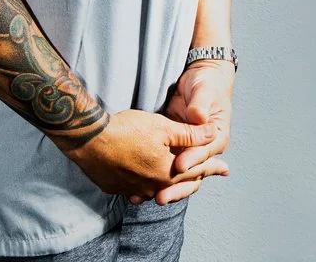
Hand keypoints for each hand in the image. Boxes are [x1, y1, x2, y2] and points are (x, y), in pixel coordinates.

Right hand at [58, 106, 217, 198]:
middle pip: (180, 184)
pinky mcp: (117, 187)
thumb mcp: (162, 126)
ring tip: (178, 180)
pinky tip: (146, 179)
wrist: (90, 140)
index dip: (212, 166)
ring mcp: (134, 189)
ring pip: (159, 188)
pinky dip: (147, 184)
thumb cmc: (126, 130)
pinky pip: (138, 189)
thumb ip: (189, 134)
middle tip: (208, 176)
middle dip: (195, 178)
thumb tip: (213, 133)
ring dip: (171, 183)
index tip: (225, 168)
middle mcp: (154, 187)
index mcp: (168, 173)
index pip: (197, 170)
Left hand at [127, 60, 233, 205]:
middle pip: (191, 174)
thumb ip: (200, 105)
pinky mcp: (172, 147)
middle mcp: (203, 149)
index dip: (192, 160)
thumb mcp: (204, 91)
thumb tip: (199, 116)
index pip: (204, 154)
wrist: (201, 78)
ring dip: (162, 188)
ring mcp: (187, 150)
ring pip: (176, 176)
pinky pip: (164, 166)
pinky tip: (136, 189)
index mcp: (217, 138)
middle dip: (175, 188)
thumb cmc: (206, 84)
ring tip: (142, 197)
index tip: (179, 165)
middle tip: (161, 196)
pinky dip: (151, 178)